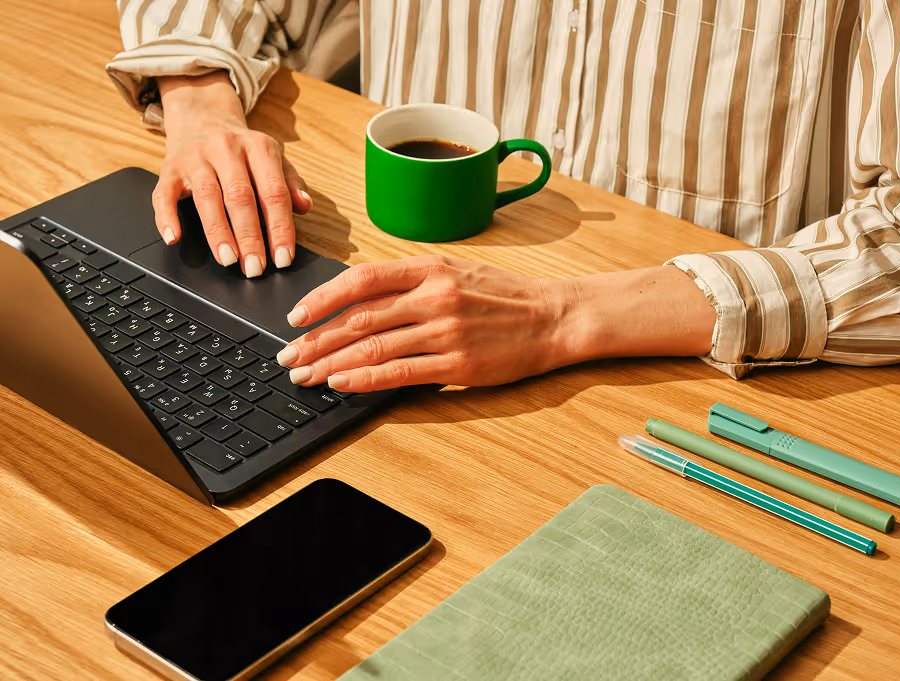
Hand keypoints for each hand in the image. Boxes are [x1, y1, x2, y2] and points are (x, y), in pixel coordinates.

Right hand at [153, 71, 312, 276]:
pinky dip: (166, 217)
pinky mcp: (170, 168)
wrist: (202, 117)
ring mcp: (196, 158)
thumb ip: (290, 182)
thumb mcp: (272, 157)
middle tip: (255, 268)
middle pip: (240, 197)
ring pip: (207, 197)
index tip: (283, 258)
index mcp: (258, 147)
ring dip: (218, 232)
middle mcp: (227, 148)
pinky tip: (174, 237)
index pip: (273, 192)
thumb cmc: (243, 149)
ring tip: (228, 260)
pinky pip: (164, 193)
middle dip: (250, 236)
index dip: (280, 228)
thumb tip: (305, 206)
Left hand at [275, 256, 581, 391]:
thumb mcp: (457, 270)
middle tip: (288, 356)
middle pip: (359, 317)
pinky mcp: (458, 364)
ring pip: (373, 346)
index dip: (322, 299)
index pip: (361, 279)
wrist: (555, 316)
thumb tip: (362, 296)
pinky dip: (365, 379)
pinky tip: (342, 384)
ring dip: (331, 363)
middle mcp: (434, 295)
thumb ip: (412, 279)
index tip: (296, 316)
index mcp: (430, 267)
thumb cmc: (506, 294)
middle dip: (315, 339)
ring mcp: (445, 330)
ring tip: (306, 375)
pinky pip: (400, 372)